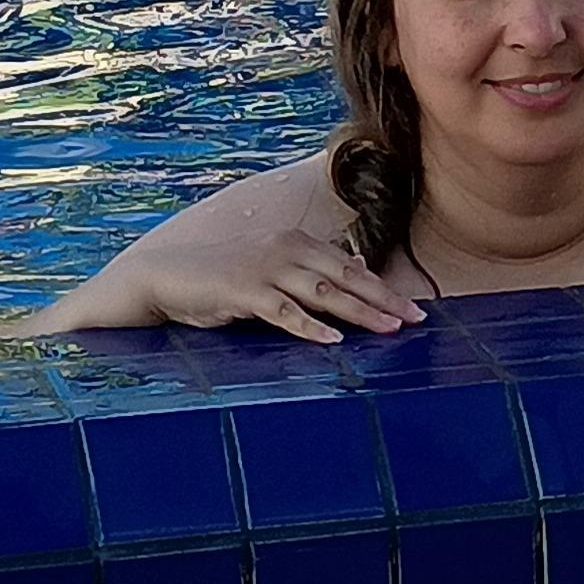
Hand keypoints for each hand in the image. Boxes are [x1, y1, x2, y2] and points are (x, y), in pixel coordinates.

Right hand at [14, 224, 422, 342]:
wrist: (167, 275)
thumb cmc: (225, 274)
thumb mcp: (274, 266)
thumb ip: (314, 269)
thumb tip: (357, 268)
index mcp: (298, 242)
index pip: (352, 268)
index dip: (385, 288)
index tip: (416, 308)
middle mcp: (286, 249)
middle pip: (346, 277)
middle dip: (384, 299)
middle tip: (416, 320)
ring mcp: (265, 268)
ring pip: (323, 292)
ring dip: (359, 312)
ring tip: (388, 329)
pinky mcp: (243, 291)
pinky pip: (283, 311)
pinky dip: (310, 326)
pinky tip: (334, 341)